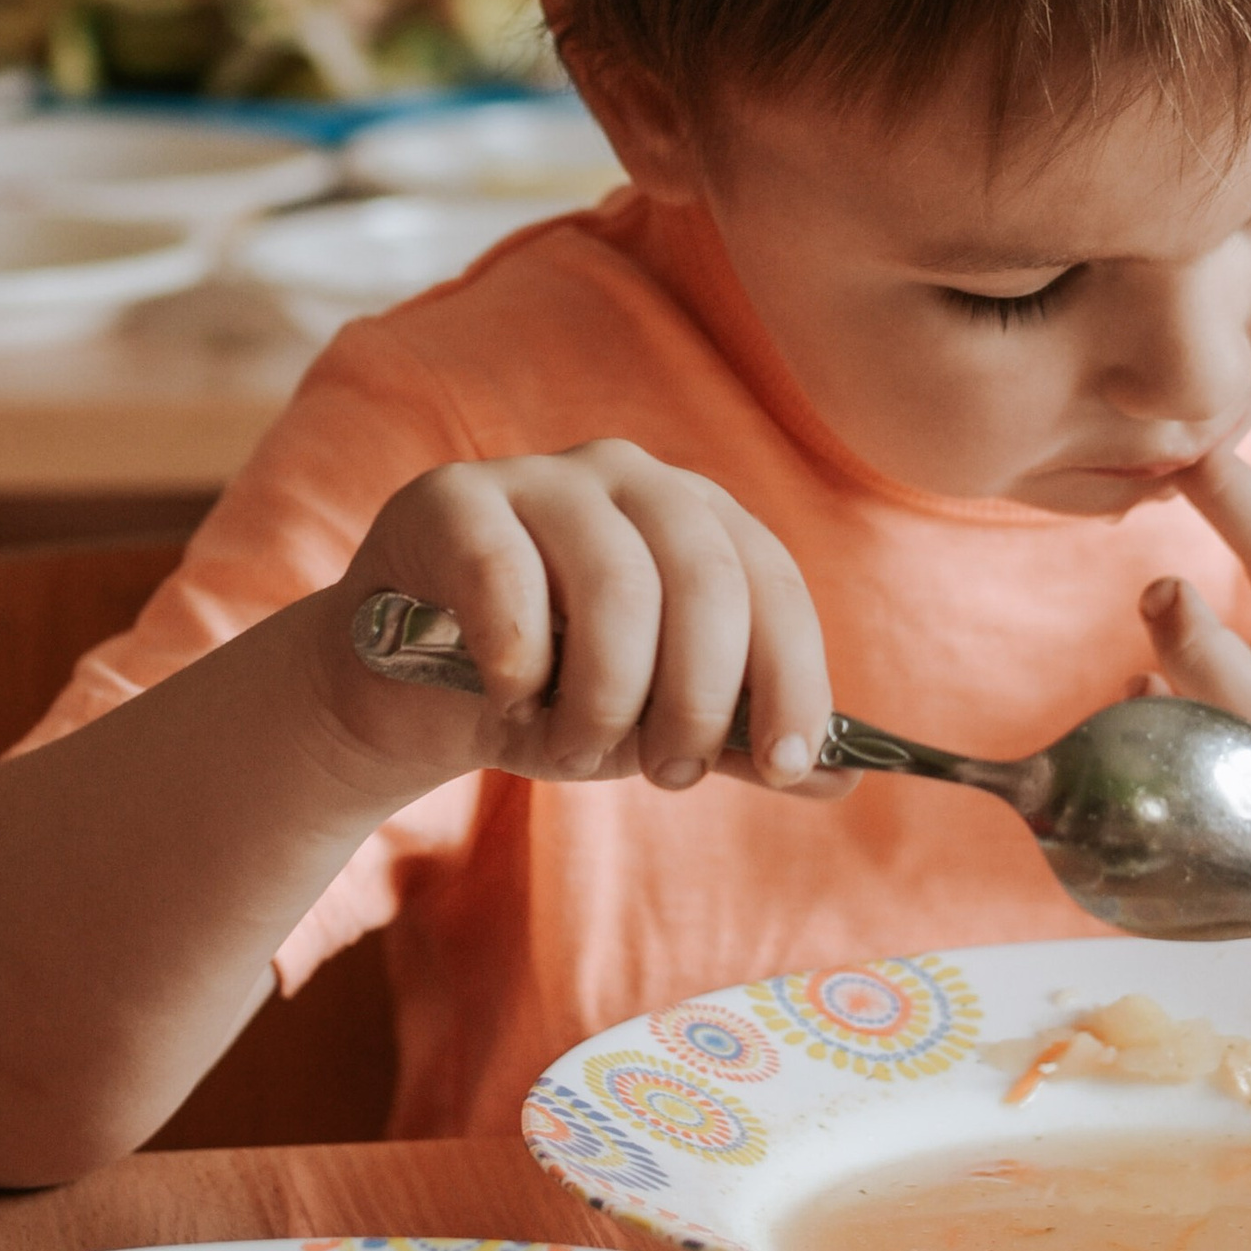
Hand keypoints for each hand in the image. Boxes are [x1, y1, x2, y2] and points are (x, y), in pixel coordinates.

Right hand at [311, 443, 854, 797]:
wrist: (407, 696)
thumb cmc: (549, 695)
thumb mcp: (655, 724)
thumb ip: (739, 741)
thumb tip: (843, 775)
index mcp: (699, 518)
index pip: (773, 583)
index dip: (792, 677)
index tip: (787, 764)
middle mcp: (631, 475)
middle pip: (707, 579)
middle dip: (699, 699)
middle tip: (669, 772)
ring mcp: (540, 477)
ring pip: (616, 583)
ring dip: (607, 698)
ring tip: (575, 751)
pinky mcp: (453, 499)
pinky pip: (508, 578)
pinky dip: (521, 663)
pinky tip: (510, 700)